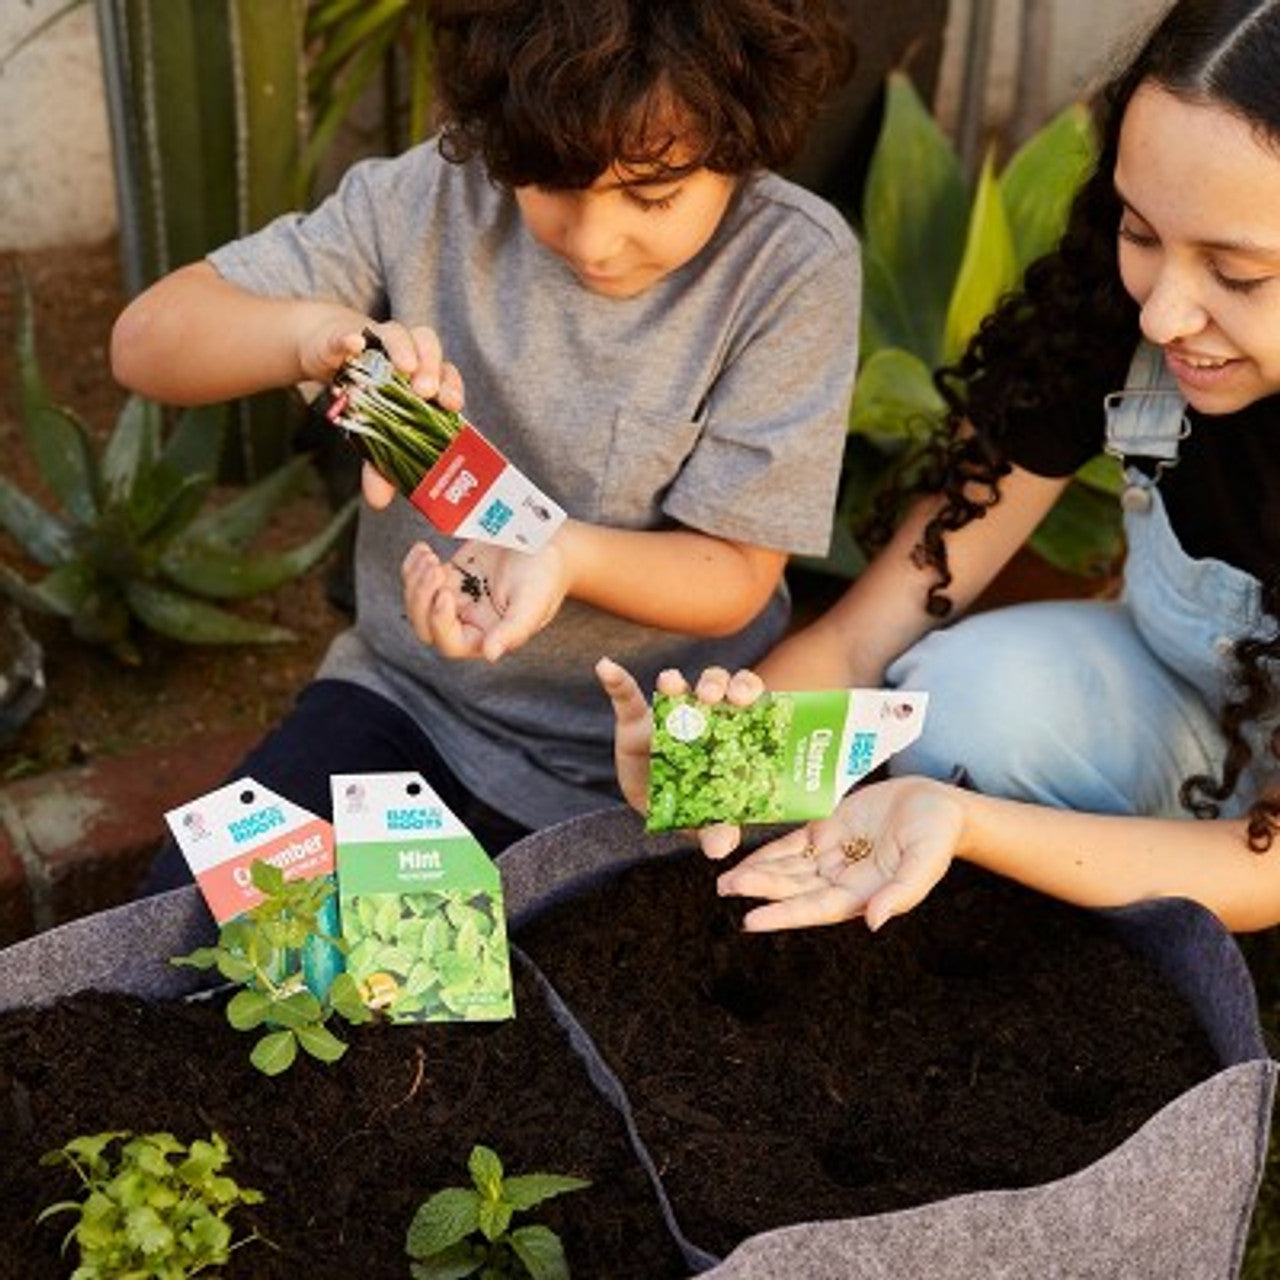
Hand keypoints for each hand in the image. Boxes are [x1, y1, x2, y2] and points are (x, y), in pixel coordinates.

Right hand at [308, 320, 466, 513]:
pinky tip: (352, 346)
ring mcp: (377, 340)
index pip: (447, 376)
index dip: (452, 388)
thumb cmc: (363, 395)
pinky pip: (348, 334)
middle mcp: (407, 353)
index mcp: (422, 376)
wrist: (327, 353)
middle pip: (430, 349)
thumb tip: (379, 503)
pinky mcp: (344, 335)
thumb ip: (379, 465)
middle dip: (432, 368)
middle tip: (427, 391)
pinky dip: (350, 340)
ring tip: (403, 369)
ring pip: (400, 334)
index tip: (452, 405)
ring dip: (403, 349)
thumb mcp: (372, 433)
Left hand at [401, 536, 569, 661]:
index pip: (451, 643)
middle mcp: (469, 622)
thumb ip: (512, 630)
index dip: (439, 622)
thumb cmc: (545, 573)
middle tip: (435, 568)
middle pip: (426, 626)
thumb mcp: (532, 603)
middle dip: (421, 598)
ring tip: (430, 558)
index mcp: (488, 636)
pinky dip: (414, 565)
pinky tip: (423, 550)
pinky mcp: (452, 576)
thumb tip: (490, 655)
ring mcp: (457, 598)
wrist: (548, 538)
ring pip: (418, 603)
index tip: (446, 593)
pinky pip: (420, 578)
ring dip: (415, 581)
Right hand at [595, 658, 764, 859]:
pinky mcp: (636, 719)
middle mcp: (706, 715)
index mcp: (733, 730)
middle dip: (717, 683)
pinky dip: (615, 679)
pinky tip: (605, 667)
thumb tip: (719, 848)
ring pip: (679, 686)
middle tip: (712, 696)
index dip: (749, 690)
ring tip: (670, 683)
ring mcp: (670, 715)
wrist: (656, 806)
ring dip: (675, 682)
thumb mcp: (707, 818)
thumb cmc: (696, 804)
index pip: (749, 698)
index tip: (743, 698)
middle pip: (717, 684)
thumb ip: (717, 829)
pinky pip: (625, 695)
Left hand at [715, 775, 964, 931]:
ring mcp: (831, 856)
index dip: (783, 915)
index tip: (751, 920)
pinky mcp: (827, 830)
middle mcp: (841, 880)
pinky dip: (770, 851)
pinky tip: (746, 857)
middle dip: (761, 889)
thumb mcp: (925, 864)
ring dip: (758, 874)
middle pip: (794, 888)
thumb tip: (873, 922)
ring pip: (788, 868)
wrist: (937, 802)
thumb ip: (900, 893)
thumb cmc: (937, 835)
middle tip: (726, 888)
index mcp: (863, 894)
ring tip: (727, 880)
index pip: (815, 908)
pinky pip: (793, 843)